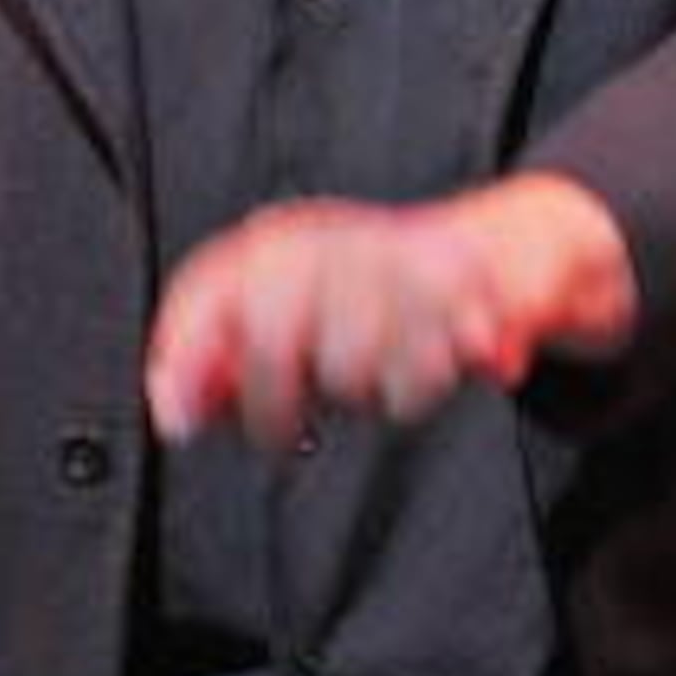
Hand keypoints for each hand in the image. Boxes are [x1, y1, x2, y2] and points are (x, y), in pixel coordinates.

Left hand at [143, 173, 637, 449]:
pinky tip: (421, 374)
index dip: (184, 360)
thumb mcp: (295, 325)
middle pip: (273, 337)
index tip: (177, 422)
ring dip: (363, 397)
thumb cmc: (375, 306)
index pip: (208, 293)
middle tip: (295, 435)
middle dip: (274, 407)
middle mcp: (331, 239)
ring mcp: (397, 257)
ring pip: (351, 367)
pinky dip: (418, 391)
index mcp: (279, 242)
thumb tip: (178, 414)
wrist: (497, 255)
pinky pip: (422, 373)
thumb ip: (229, 366)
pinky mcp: (464, 289)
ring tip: (379, 382)